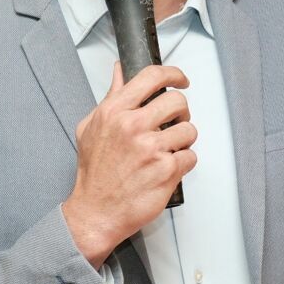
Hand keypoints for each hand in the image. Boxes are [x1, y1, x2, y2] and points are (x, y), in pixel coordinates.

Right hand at [63, 63, 195, 267]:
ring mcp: (151, 148)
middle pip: (178, 101)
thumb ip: (110, 97)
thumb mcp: (91, 127)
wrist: (96, 212)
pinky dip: (183, 163)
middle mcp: (133, 126)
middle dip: (181, 113)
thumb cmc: (94, 174)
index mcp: (114, 112)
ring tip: (168, 151)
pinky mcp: (167, 169)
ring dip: (183, 141)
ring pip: (189, 129)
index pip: (152, 77)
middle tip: (174, 123)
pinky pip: (191, 156)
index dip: (173, 74)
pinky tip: (167, 168)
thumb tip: (119, 71)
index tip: (180, 79)